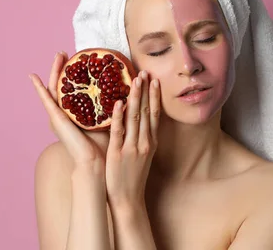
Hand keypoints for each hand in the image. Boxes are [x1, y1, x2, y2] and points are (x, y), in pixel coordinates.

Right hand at [29, 51, 109, 173]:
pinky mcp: (56, 119)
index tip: (80, 58)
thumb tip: (126, 89)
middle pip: (63, 85)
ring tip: (56, 56)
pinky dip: (39, 89)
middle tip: (64, 52)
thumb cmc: (103, 145)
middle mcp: (65, 113)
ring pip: (54, 88)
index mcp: (76, 113)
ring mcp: (59, 116)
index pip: (75, 88)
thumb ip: (112, 105)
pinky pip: (46, 100)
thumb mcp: (108, 118)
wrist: (95, 162)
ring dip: (54, 71)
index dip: (75, 73)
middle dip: (63, 67)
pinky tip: (33, 77)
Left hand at [105, 70, 159, 209]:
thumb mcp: (143, 156)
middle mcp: (144, 142)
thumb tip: (136, 121)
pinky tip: (118, 102)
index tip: (154, 80)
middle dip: (147, 91)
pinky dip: (119, 116)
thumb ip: (141, 138)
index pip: (154, 114)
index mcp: (150, 142)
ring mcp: (132, 147)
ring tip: (136, 80)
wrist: (128, 200)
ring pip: (135, 118)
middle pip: (146, 112)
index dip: (154, 96)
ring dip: (135, 97)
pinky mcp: (118, 153)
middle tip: (146, 72)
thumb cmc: (132, 177)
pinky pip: (118, 131)